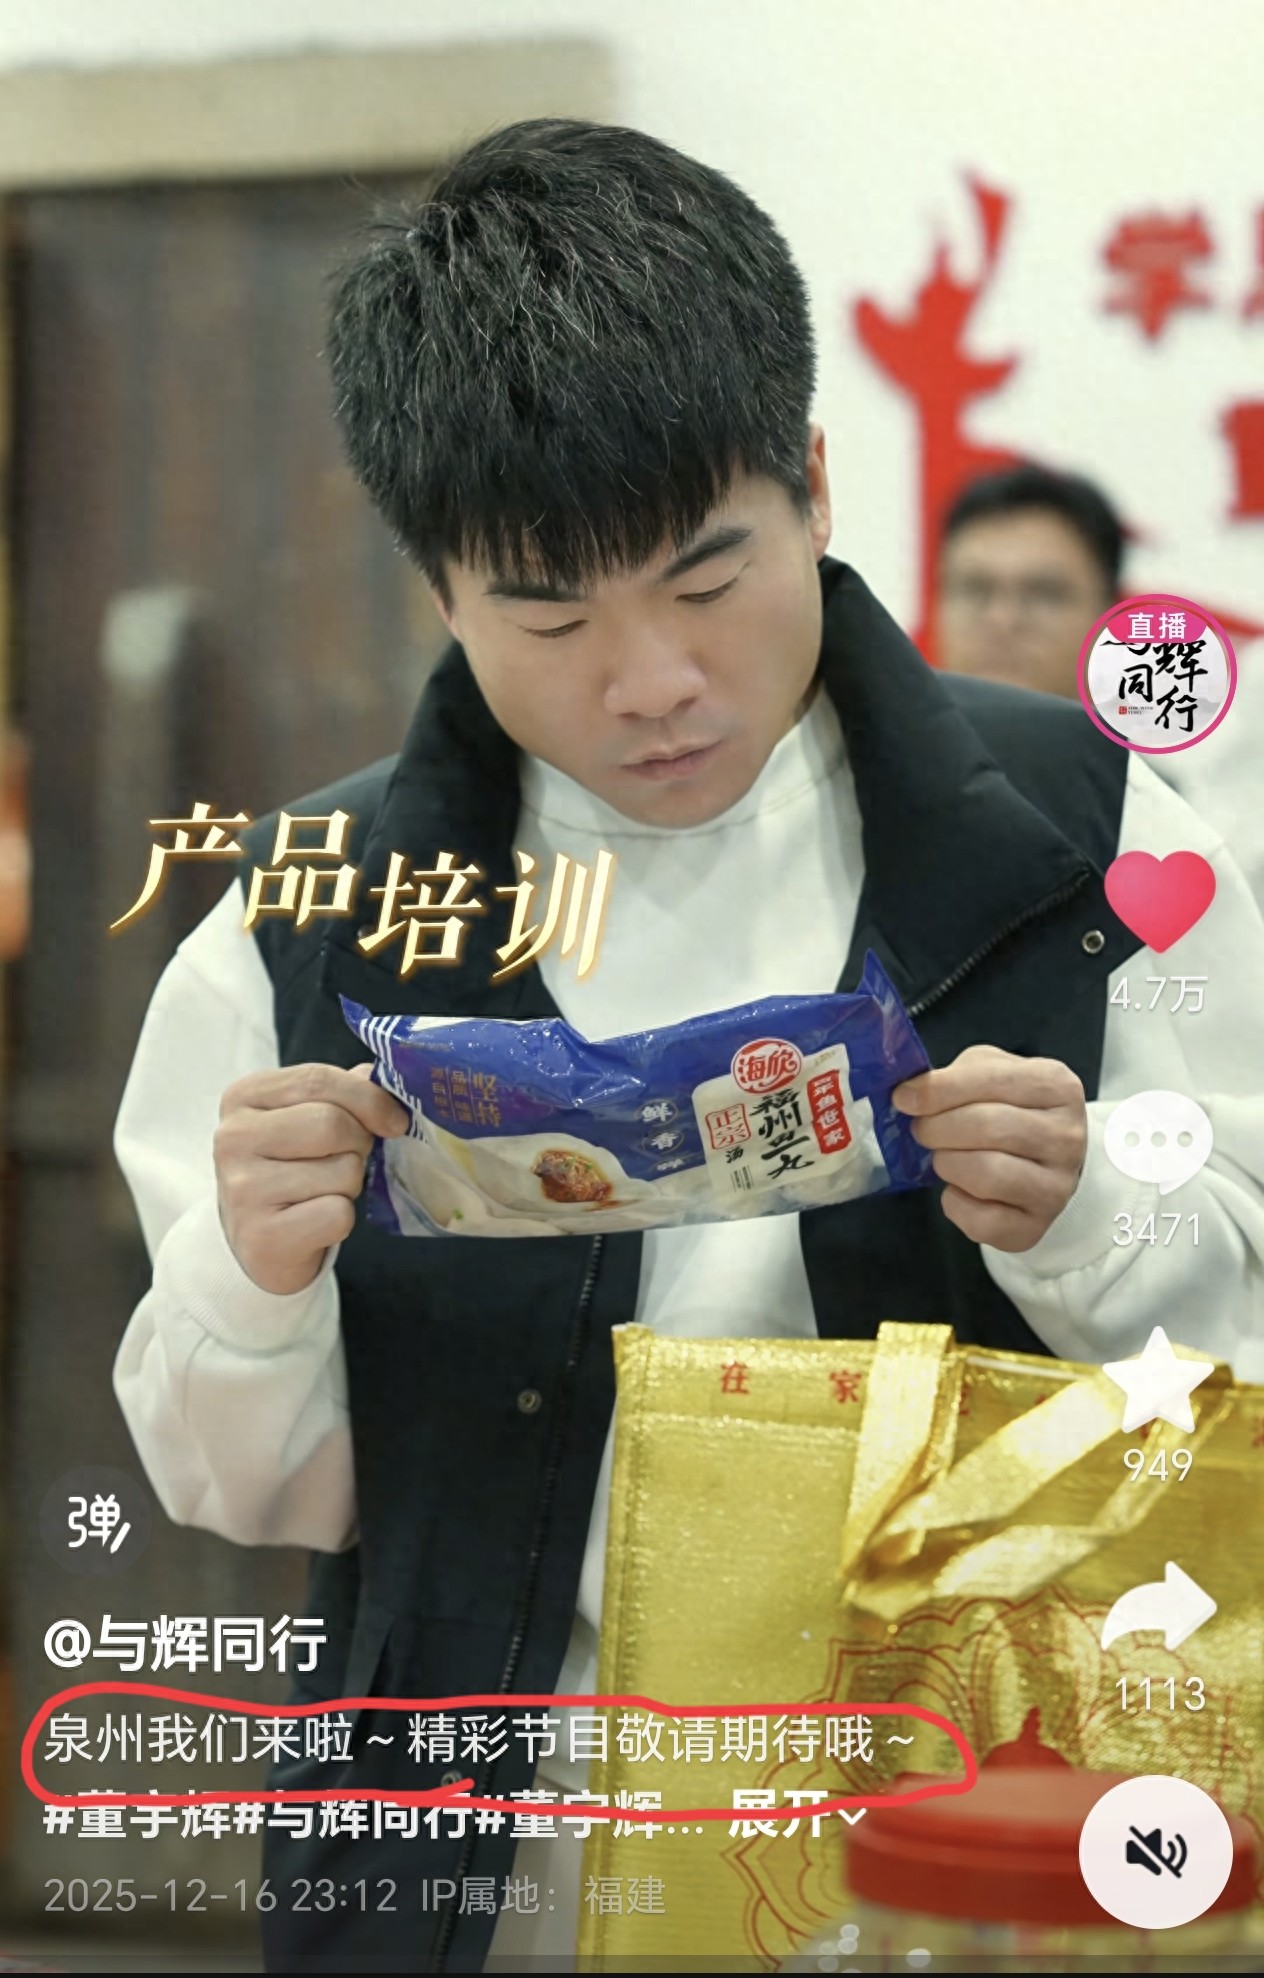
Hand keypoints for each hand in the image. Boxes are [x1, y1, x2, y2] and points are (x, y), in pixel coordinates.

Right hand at [214, 1062, 408, 1294]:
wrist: (261, 1242)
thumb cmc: (289, 1170)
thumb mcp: (303, 1119)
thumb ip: (340, 1092)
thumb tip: (380, 1076)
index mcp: (243, 1097)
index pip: (318, 1080)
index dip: (369, 1098)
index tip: (394, 1121)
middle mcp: (232, 1139)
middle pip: (331, 1123)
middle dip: (358, 1144)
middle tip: (346, 1160)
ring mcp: (242, 1189)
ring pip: (342, 1171)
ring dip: (349, 1185)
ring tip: (322, 1193)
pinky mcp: (262, 1236)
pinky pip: (338, 1214)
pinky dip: (342, 1220)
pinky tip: (316, 1223)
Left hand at [892, 1045, 1086, 1252]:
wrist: (1040, 1163)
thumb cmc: (1009, 1111)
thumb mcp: (989, 1074)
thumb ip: (954, 1076)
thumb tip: (911, 1093)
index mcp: (1057, 1086)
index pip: (992, 1080)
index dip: (939, 1090)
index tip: (904, 1098)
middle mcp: (1067, 1137)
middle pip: (989, 1127)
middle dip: (938, 1128)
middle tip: (922, 1130)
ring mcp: (1056, 1186)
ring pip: (987, 1174)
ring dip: (948, 1164)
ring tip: (945, 1157)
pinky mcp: (1036, 1227)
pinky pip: (982, 1220)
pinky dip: (955, 1204)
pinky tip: (960, 1190)